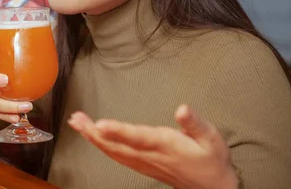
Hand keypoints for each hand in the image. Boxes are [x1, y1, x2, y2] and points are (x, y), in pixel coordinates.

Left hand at [68, 105, 238, 188]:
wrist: (215, 188)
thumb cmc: (213, 159)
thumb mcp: (211, 138)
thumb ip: (195, 123)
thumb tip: (182, 109)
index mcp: (166, 145)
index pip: (138, 137)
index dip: (118, 131)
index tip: (99, 125)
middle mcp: (151, 155)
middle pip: (117, 145)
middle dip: (94, 132)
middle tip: (75, 119)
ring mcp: (145, 163)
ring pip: (114, 152)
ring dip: (93, 138)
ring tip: (77, 123)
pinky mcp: (143, 166)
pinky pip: (117, 156)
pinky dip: (102, 146)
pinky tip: (93, 137)